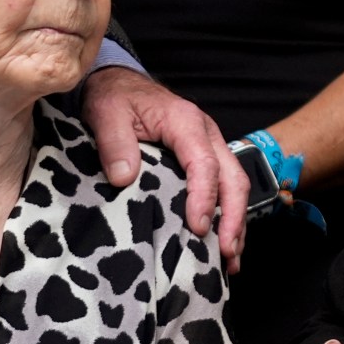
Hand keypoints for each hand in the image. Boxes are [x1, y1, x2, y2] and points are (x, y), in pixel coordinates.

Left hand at [82, 66, 248, 270]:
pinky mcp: (206, 159)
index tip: (197, 227)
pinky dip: (229, 216)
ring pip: (235, 185)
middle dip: (234, 217)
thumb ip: (114, 143)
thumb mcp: (106, 113)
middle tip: (226, 251)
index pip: (205, 163)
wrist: (119, 84)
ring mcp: (210, 146)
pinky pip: (226, 187)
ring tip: (231, 259)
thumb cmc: (115, 99)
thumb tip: (124, 178)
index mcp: (185, 122)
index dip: (204, 197)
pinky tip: (225, 244)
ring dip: (237, 222)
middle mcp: (206, 134)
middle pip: (232, 177)